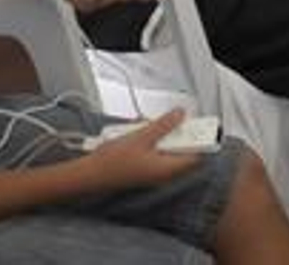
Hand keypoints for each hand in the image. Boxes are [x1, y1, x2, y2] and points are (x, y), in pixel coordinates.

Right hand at [87, 108, 204, 187]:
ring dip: (159, 136)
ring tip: (145, 128)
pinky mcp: (143, 168)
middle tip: (166, 121)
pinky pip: (154, 152)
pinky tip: (136, 134)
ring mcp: (153, 172)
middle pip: (181, 151)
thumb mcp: (142, 136)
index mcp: (167, 169)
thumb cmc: (114, 161)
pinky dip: (149, 141)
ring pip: (166, 149)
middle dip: (175, 134)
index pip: (195, 156)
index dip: (197, 139)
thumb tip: (181, 114)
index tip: (194, 123)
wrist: (91, 174)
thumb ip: (164, 125)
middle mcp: (163, 174)